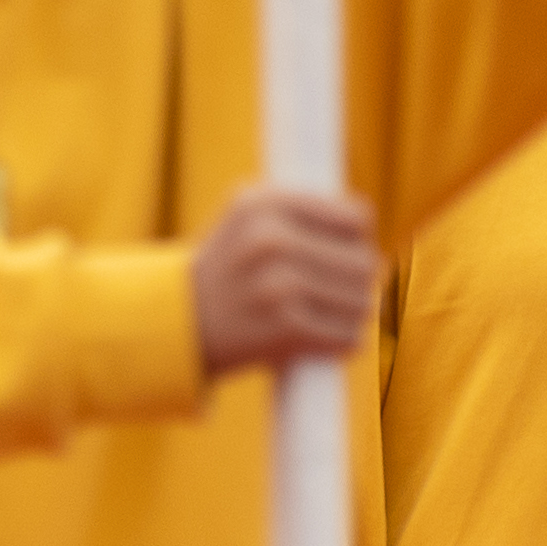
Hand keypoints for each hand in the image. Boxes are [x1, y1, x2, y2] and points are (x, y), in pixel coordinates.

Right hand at [189, 181, 381, 378]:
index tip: (332, 255)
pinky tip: (317, 338)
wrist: (180, 322)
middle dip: (354, 282)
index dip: (352, 241)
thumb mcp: (248, 218)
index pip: (356, 219)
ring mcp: (278, 285)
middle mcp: (271, 239)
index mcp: (263, 203)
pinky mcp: (285, 328)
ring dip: (349, 315)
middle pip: (364, 263)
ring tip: (320, 315)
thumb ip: (303, 209)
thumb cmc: (229, 269)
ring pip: (361, 302)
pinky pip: (348, 336)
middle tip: (328, 292)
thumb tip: (366, 217)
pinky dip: (340, 342)